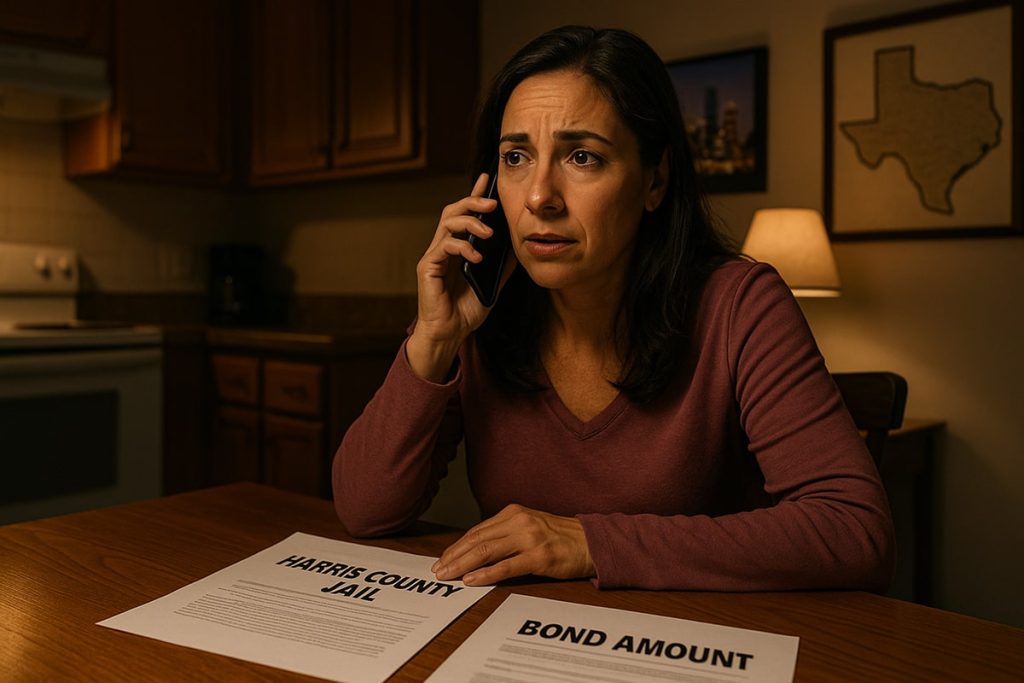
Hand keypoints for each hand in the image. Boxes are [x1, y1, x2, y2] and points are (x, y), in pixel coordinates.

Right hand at [407, 173, 514, 381]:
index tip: (486, 178)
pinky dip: (462, 247)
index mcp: (459, 247)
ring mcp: (434, 255)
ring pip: (447, 223)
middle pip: (453, 210)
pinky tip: (476, 257)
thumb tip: (519, 245)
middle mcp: (444, 246)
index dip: (474, 195)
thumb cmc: (467, 309)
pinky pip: (444, 247)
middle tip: (492, 203)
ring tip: (488, 232)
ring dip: (469, 222)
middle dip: (472, 201)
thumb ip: (503, 264)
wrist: (450, 333)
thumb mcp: (493, 282)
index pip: (465, 214)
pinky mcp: (428, 267)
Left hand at [431, 504, 594, 585]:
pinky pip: (506, 566)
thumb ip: (505, 534)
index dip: (456, 547)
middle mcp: (519, 521)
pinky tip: (471, 580)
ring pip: (486, 551)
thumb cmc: (559, 537)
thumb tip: (475, 550)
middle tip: (438, 570)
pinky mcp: (539, 556)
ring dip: (462, 565)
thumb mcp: (529, 526)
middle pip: (477, 540)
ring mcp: (529, 538)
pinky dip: (486, 574)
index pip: (477, 531)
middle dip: (453, 556)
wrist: (591, 542)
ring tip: (448, 576)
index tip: (443, 560)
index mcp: (513, 513)